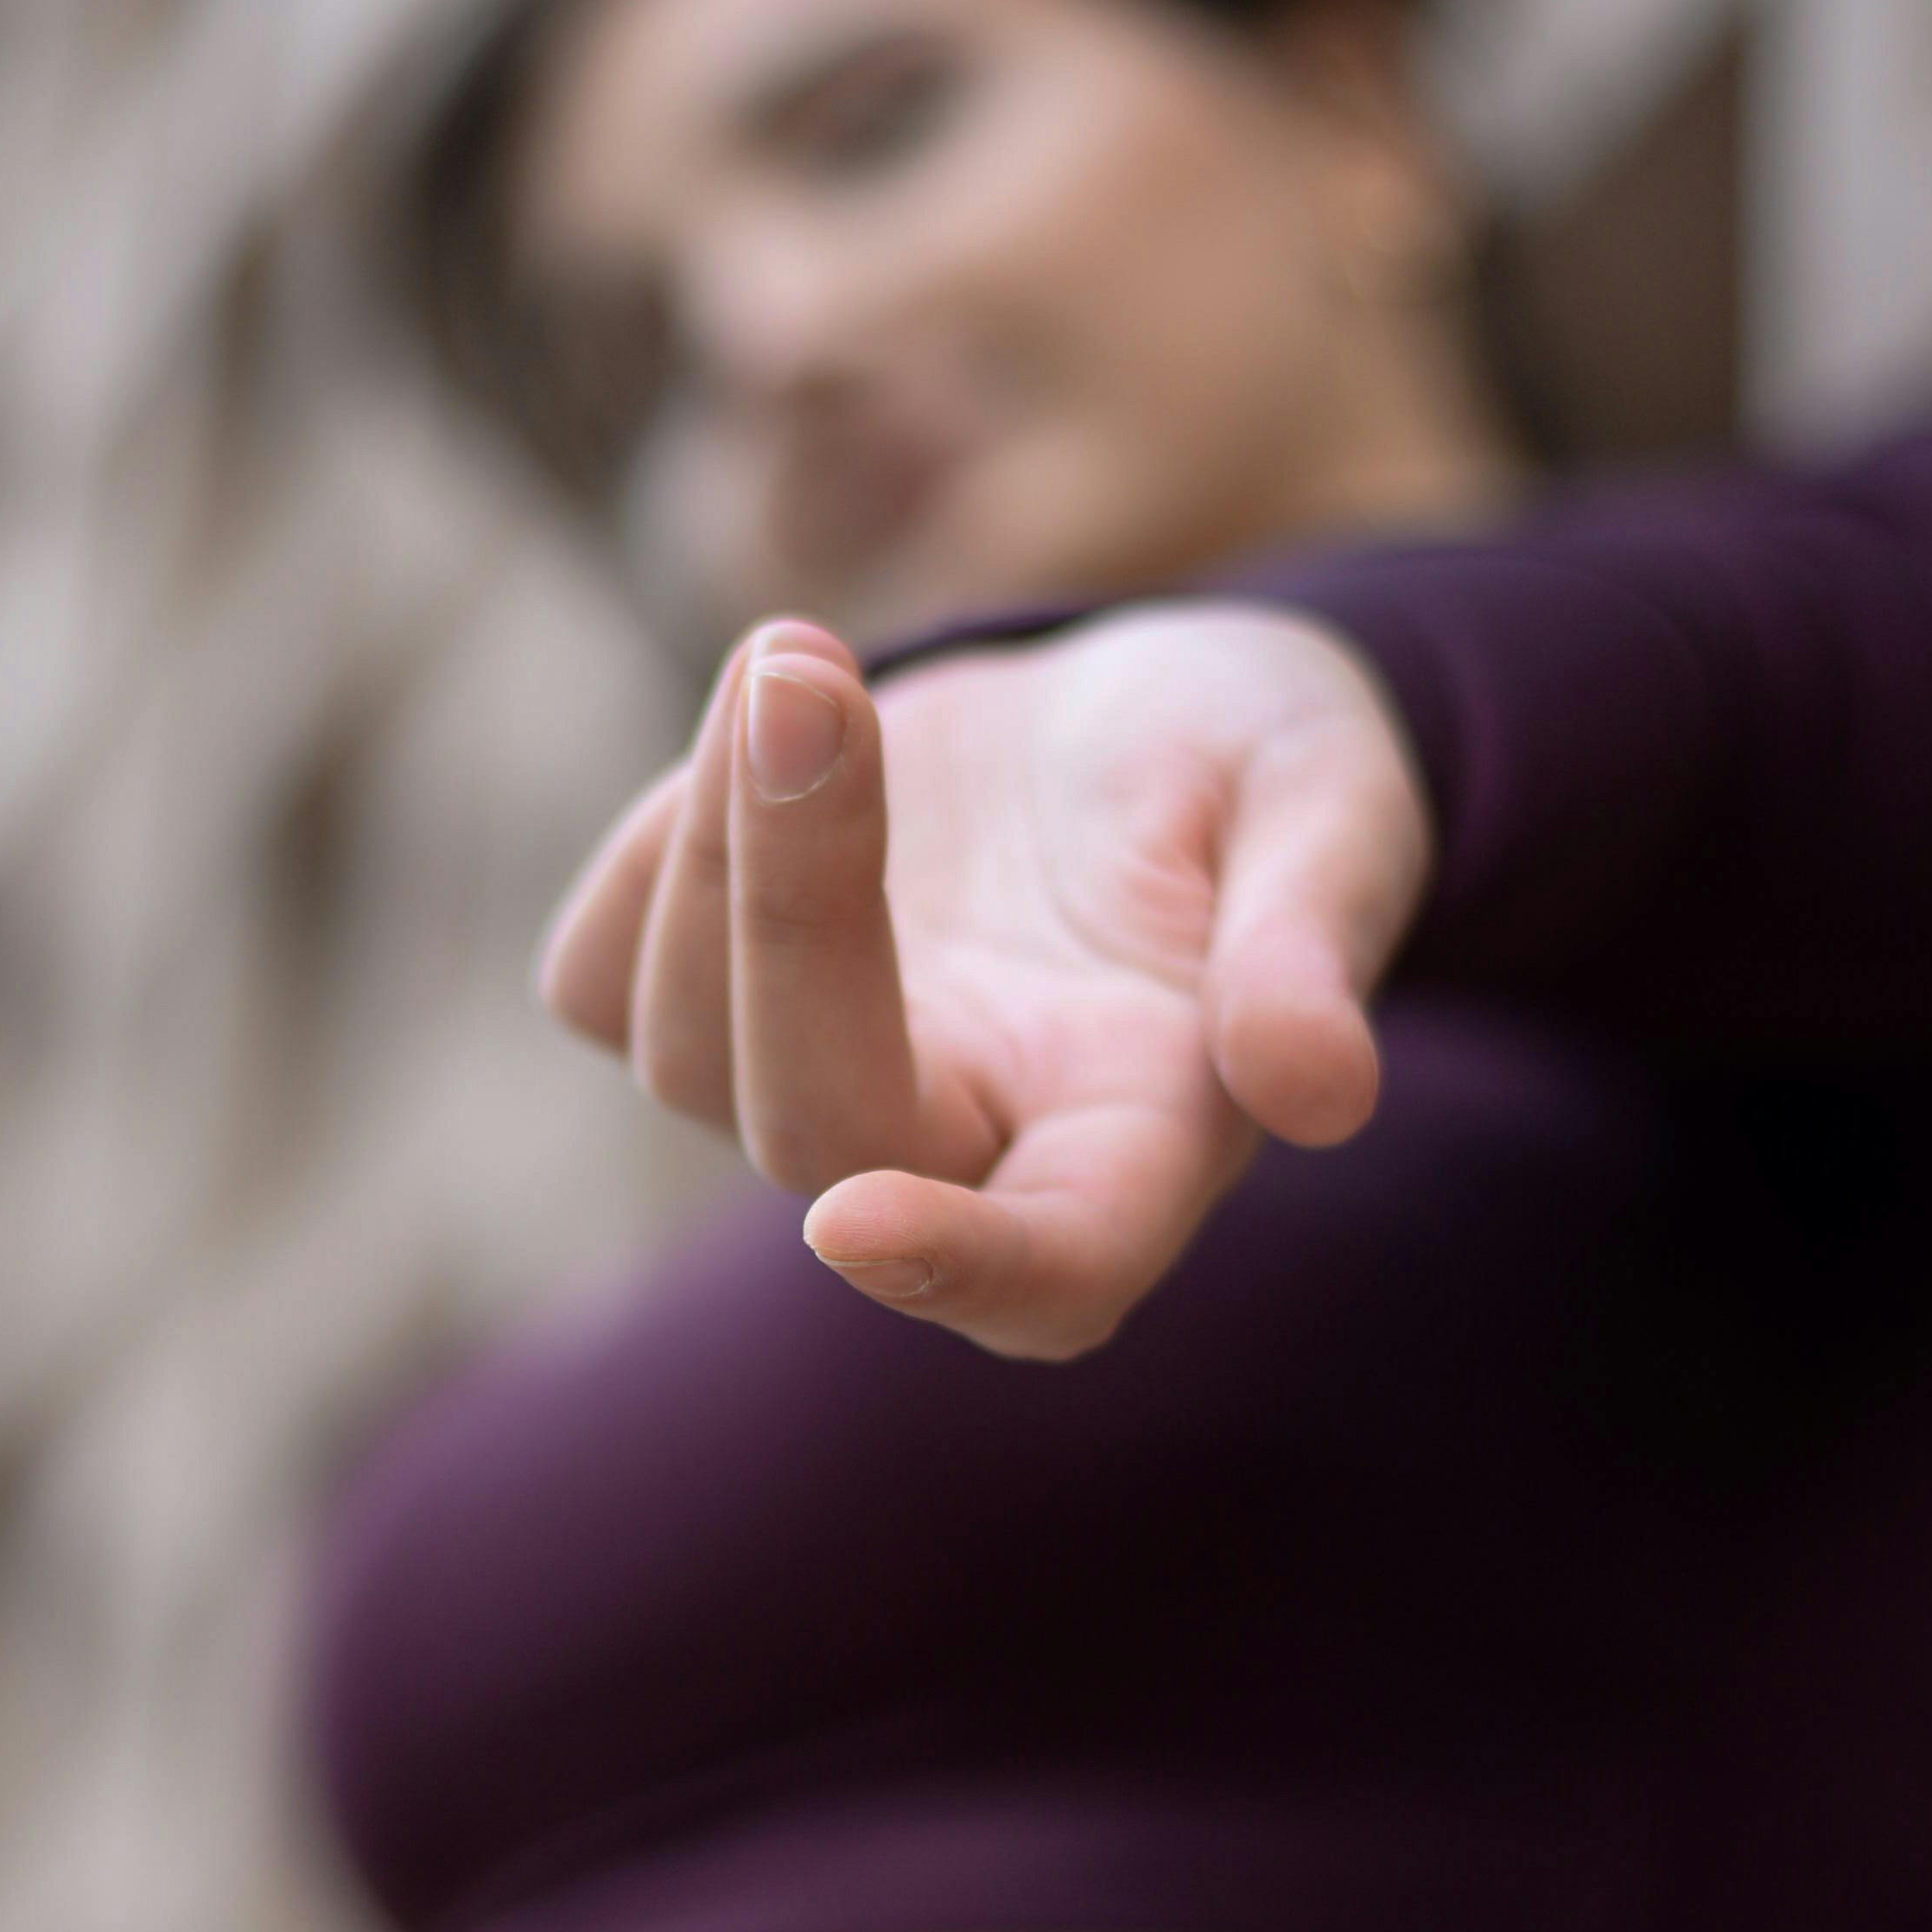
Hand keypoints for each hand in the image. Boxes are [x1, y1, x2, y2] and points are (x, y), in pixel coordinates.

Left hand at [536, 607, 1434, 1360]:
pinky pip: (597, 978)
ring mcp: (825, 1090)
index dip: (956, 1269)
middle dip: (790, 908)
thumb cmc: (1263, 777)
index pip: (1046, 1276)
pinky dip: (647, 844)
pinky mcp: (713, 1008)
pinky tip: (756, 717)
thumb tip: (1318, 1093)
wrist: (1145, 720)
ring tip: (800, 655)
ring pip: (679, 1047)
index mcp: (1137, 1143)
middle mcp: (966, 1152)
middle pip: (814, 1132)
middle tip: (809, 674)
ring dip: (714, 834)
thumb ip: (1312, 946)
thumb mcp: (1334, 814)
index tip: (857, 1225)